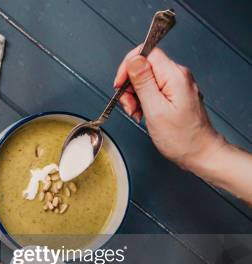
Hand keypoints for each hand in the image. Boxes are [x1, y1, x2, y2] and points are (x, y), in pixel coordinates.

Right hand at [114, 46, 251, 204]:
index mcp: (174, 76)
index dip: (128, 66)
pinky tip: (143, 114)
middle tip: (130, 106)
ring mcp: (177, 85)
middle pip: (144, 66)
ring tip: (137, 113)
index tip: (120, 84)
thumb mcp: (156, 110)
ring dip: (135, 96)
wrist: (200, 153)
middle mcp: (178, 76)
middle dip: (130, 85)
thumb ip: (143, 82)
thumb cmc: (182, 137)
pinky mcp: (174, 94)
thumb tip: (134, 60)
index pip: (146, 53)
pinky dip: (143, 101)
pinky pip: (153, 89)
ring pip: (146, 79)